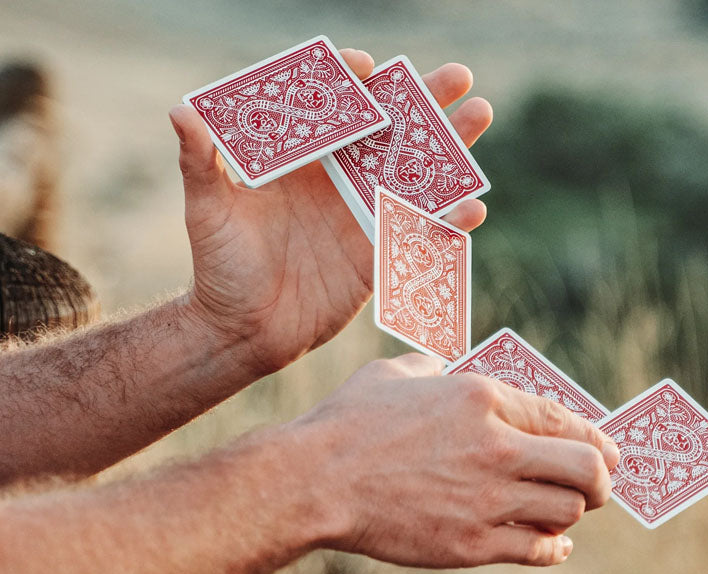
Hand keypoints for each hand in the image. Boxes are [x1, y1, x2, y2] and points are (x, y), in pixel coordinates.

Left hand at [168, 50, 492, 375]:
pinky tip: (472, 206)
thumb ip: (200, 161)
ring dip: (451, 147)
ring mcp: (364, 215)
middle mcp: (340, 179)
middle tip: (458, 76)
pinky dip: (446, 220)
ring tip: (481, 115)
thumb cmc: (218, 265)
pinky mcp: (379, 254)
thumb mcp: (207, 210)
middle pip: (391, 130)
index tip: (367, 68)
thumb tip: (182, 111)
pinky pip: (418, 232)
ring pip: (416, 173)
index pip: (335, 108)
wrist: (242, 328)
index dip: (353, 82)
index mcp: (303, 160)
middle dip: (425, 100)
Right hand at [295, 354, 619, 567]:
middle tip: (600, 484)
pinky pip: (538, 550)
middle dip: (603, 479)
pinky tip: (552, 542)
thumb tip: (444, 369)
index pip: (566, 418)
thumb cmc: (351, 421)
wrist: (316, 479)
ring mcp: (488, 499)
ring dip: (573, 512)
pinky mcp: (472, 542)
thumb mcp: (396, 374)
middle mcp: (498, 447)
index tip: (607, 451)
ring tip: (564, 509)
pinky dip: (554, 547)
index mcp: (484, 398)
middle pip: (587, 469)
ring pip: (568, 511)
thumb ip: (433, 368)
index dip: (597, 438)